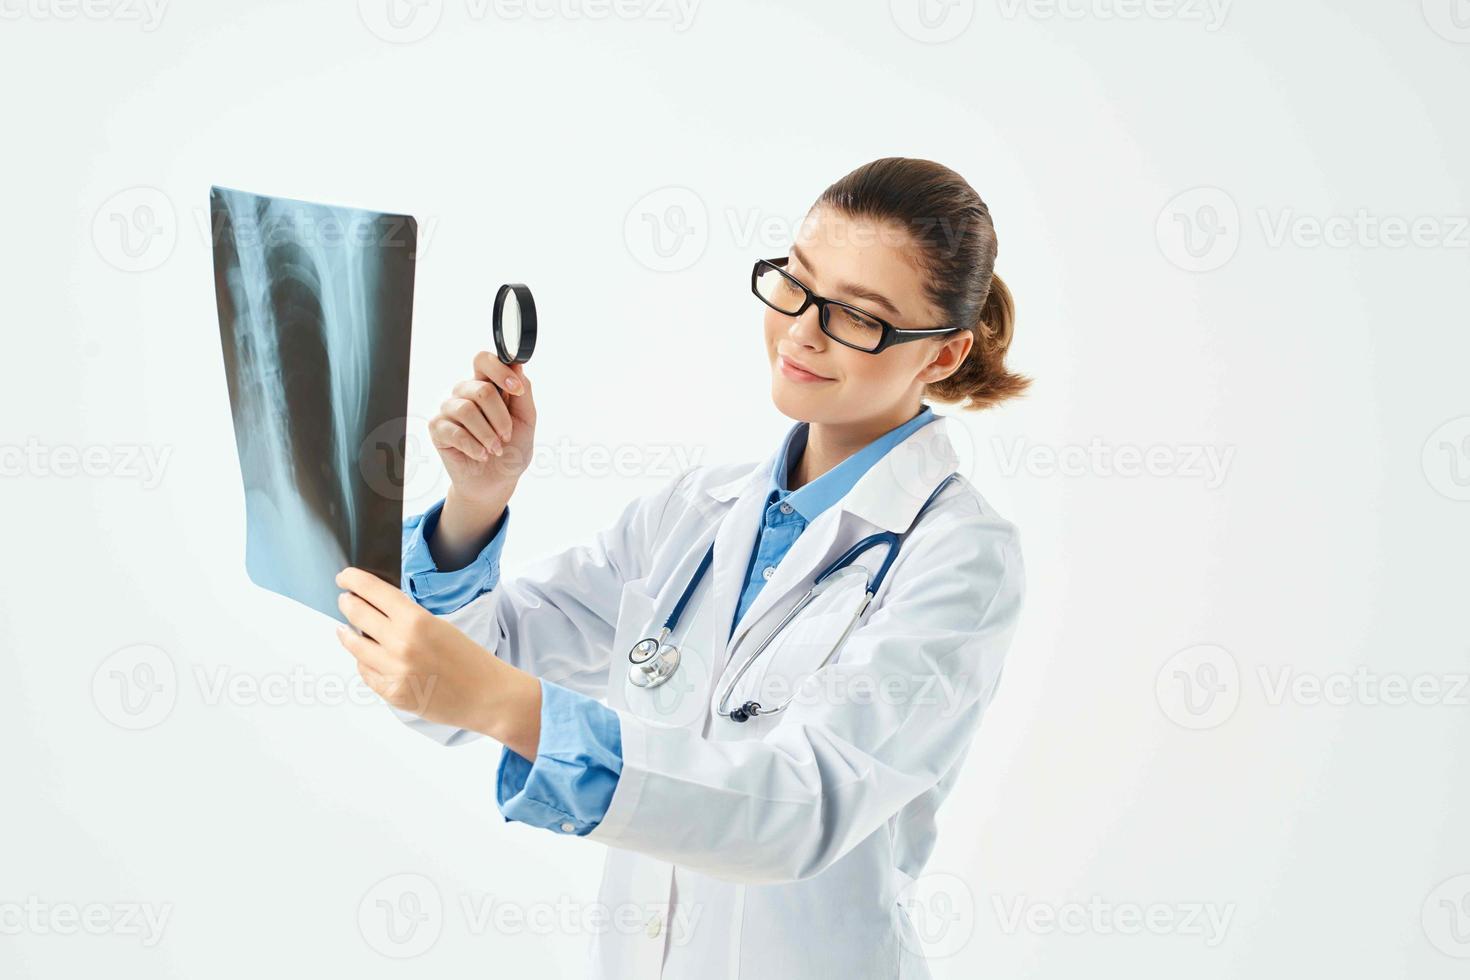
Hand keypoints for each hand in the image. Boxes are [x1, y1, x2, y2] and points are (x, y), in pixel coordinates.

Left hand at [334, 566, 540, 752]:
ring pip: (354, 646)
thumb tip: (374, 610)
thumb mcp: (439, 625)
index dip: (352, 579)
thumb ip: (407, 617)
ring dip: (348, 634)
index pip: (372, 590)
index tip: (344, 577)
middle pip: (356, 614)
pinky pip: (366, 672)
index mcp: (416, 620)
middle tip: (344, 599)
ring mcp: (394, 670)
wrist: (487, 695)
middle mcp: (400, 644)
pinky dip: (364, 662)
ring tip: (346, 629)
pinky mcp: (392, 693)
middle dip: (347, 603)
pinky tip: (366, 657)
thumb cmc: (469, 659)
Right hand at [429, 354, 536, 504]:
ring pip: (467, 410)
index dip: (500, 371)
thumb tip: (518, 365)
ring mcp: (449, 409)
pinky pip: (454, 431)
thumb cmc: (512, 448)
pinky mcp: (437, 428)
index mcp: (486, 385)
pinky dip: (474, 446)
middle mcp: (464, 393)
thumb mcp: (526, 420)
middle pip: (480, 389)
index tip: (517, 390)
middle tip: (506, 436)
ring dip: (488, 434)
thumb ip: (523, 393)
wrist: (497, 481)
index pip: (484, 360)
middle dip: (501, 418)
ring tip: (495, 449)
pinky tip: (482, 455)